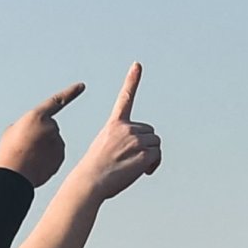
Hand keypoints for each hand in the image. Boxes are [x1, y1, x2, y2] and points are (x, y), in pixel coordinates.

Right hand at [0, 82, 84, 186]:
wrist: (14, 175)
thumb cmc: (9, 152)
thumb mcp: (12, 131)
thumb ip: (27, 125)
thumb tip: (34, 130)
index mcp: (37, 116)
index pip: (57, 101)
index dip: (70, 92)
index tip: (81, 86)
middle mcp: (51, 127)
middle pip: (50, 127)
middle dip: (41, 134)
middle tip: (26, 146)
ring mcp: (57, 142)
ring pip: (53, 142)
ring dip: (44, 148)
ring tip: (28, 156)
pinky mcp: (60, 156)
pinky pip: (56, 154)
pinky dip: (48, 158)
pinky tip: (35, 164)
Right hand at [73, 65, 163, 202]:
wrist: (89, 182)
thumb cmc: (95, 171)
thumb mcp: (104, 148)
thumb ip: (122, 141)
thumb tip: (143, 150)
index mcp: (114, 125)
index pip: (125, 98)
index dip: (132, 80)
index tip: (137, 65)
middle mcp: (125, 128)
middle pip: (149, 132)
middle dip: (146, 144)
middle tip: (133, 159)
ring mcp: (135, 140)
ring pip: (155, 143)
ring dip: (151, 155)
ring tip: (135, 167)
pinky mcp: (143, 153)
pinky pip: (157, 155)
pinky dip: (154, 164)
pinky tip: (143, 172)